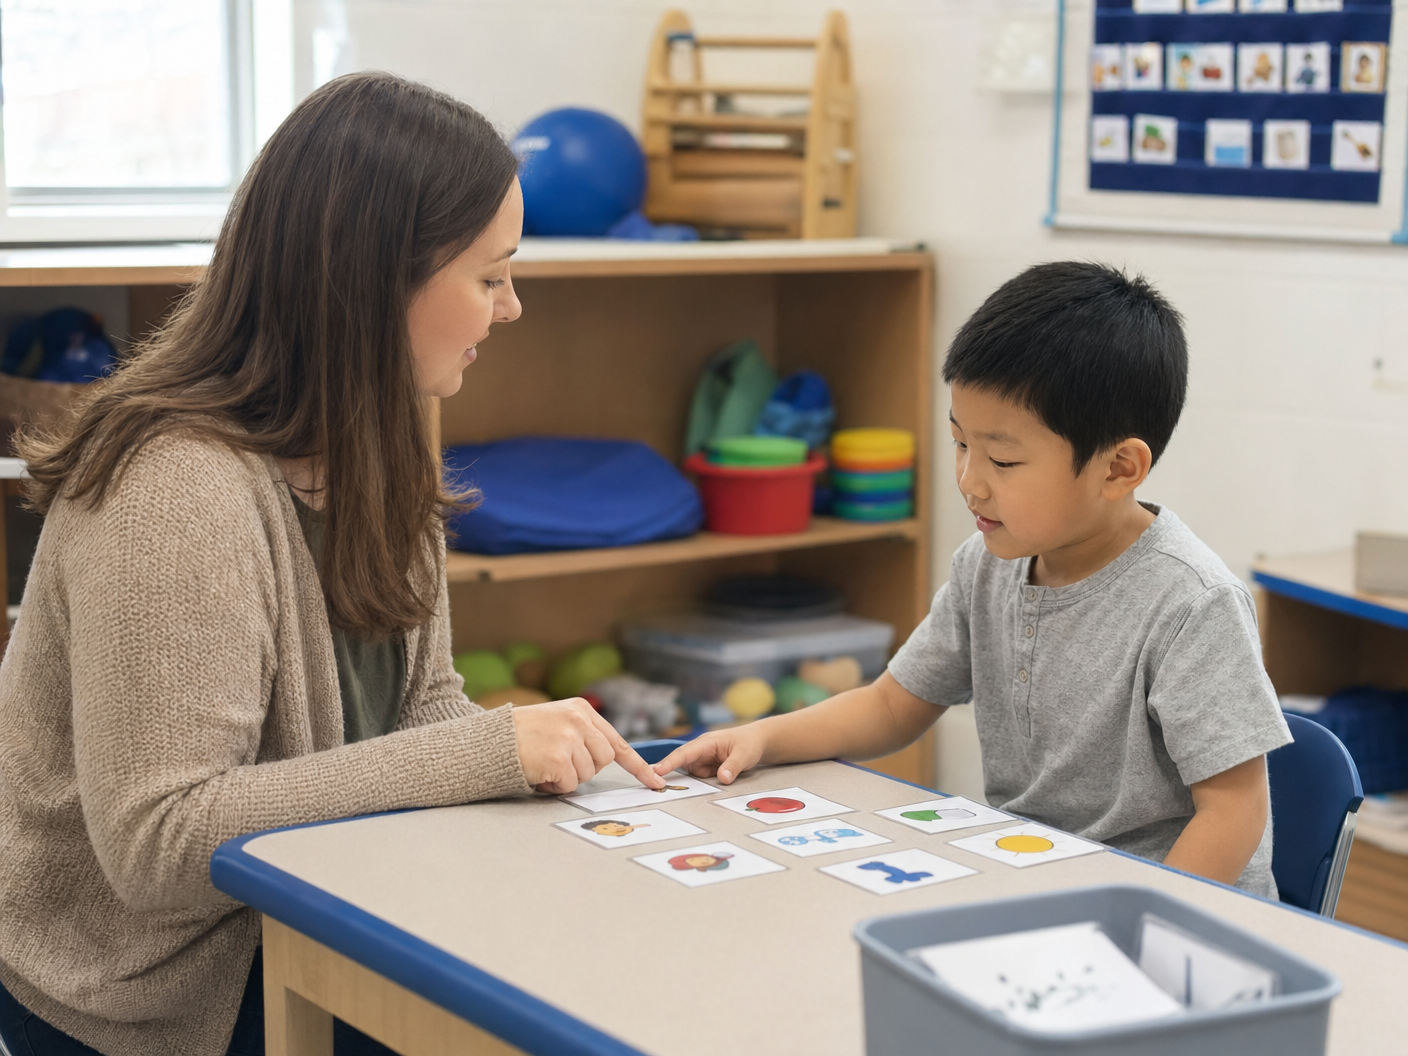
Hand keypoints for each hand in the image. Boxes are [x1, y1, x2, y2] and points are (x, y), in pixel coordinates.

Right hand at [512, 698, 665, 793]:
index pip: (617, 741)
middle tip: (560, 762)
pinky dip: (554, 785)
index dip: (638, 765)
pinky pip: (568, 784)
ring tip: (544, 763)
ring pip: (587, 775)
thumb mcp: (557, 721)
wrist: (491, 740)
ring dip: (567, 777)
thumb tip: (605, 758)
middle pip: (604, 760)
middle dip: (586, 768)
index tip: (655, 782)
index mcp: (581, 709)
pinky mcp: (558, 757)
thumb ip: (583, 734)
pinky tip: (539, 771)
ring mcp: (569, 738)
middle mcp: (578, 720)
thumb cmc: (522, 735)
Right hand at [651, 725, 767, 784]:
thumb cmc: (748, 743)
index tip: (657, 770)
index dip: (670, 761)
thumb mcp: (744, 754)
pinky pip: (696, 780)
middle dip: (666, 773)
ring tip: (668, 791)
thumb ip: (732, 766)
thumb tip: (722, 779)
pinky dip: (693, 787)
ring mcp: (701, 761)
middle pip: (680, 763)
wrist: (756, 743)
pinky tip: (690, 795)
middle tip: (652, 785)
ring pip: (687, 774)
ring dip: (682, 783)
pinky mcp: (705, 770)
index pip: (685, 752)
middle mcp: (700, 751)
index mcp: (706, 742)